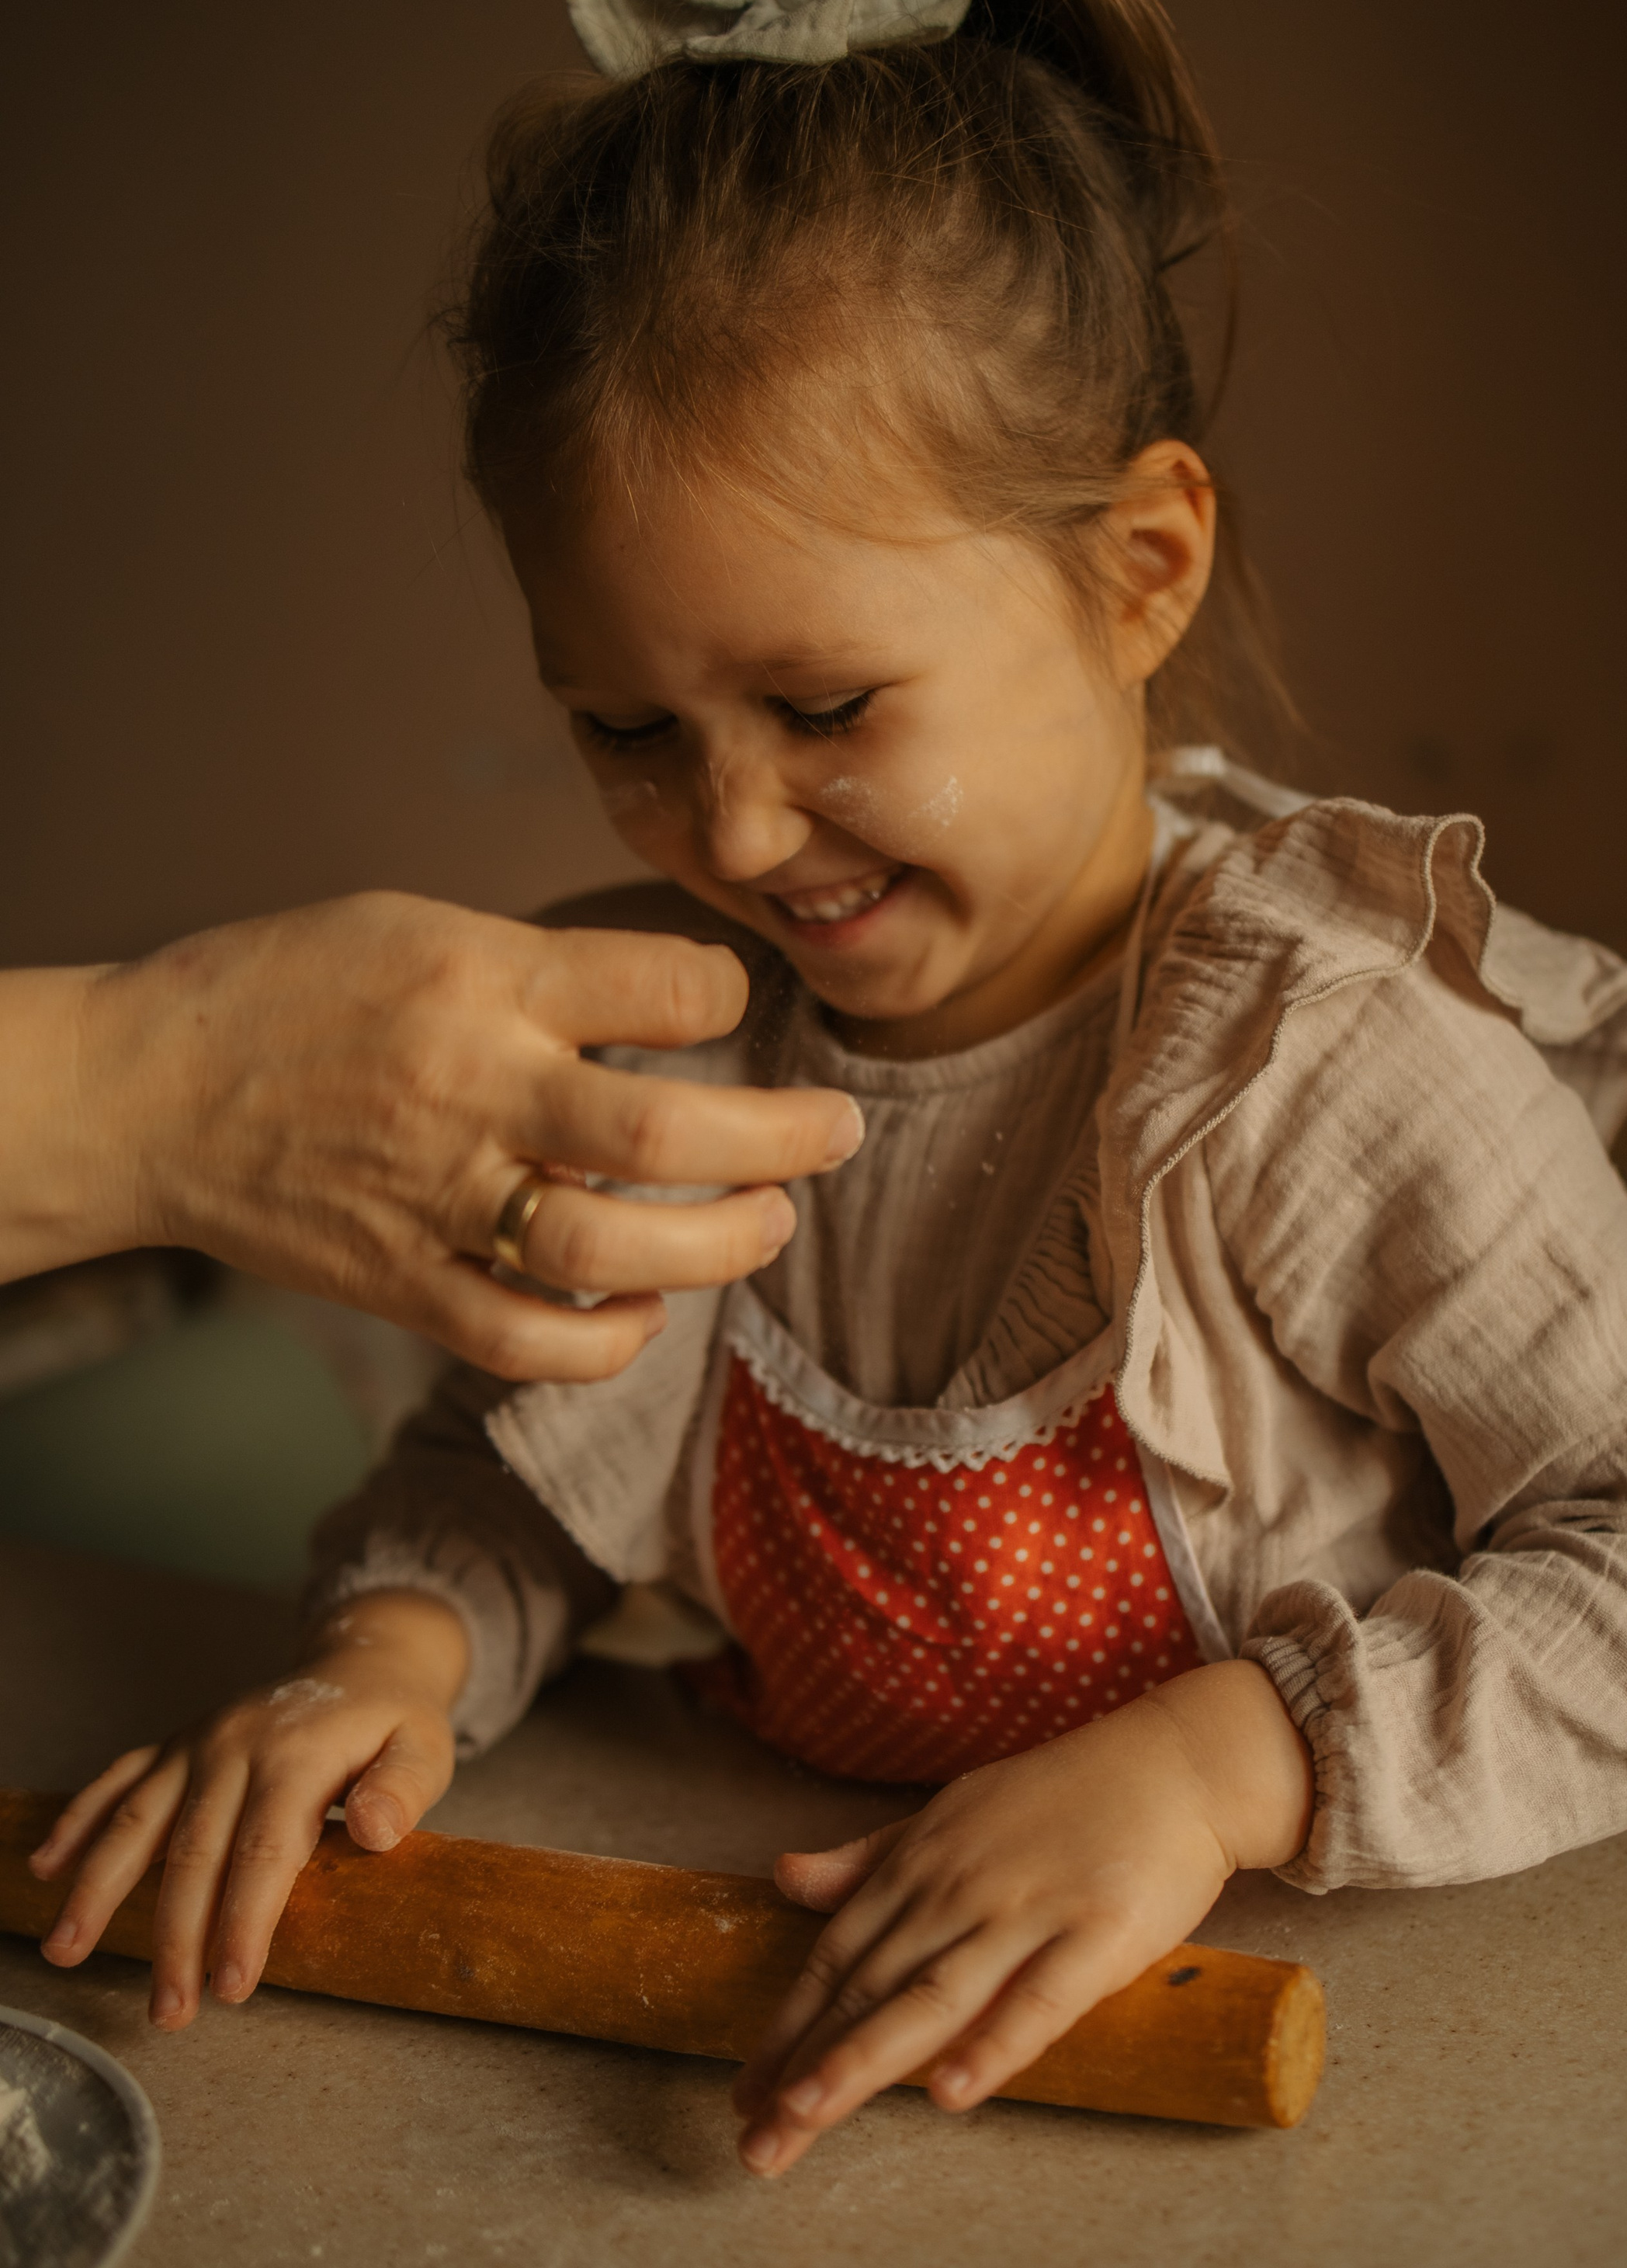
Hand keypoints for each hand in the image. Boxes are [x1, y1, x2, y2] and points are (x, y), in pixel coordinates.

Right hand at [0, 893, 863, 1380]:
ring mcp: (438, 1199)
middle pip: (665, 1130)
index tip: (739, 1004)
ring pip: (613, 1247)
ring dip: (720, 1242)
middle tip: (838, 1132)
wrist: (148, 1092)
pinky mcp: (406, 1285)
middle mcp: (472, 1091)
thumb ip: (548, 969)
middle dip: (783, 1137)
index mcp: (482, 982)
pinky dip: (610, 1337)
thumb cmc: (292, 993)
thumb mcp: (422, 928)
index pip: (664, 989)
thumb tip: (679, 1005)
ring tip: (768, 1220)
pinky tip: (649, 1306)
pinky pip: (531, 1339)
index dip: (732, 994)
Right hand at [27, 1592, 465, 2027]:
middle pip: (194, 1852)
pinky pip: (119, 1778)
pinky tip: (47, 1866)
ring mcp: (197, 1742)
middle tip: (169, 2012)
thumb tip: (379, 1832)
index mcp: (297, 1755)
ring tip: (66, 1950)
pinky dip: (79, 1819)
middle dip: (176, 1938)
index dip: (245, 1922)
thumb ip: (404, 1789)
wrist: (361, 1661)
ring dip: (97, 1888)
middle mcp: (235, 1746)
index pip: (264, 1852)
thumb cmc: (394, 1721)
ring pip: (137, 1819)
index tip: (232, 1986)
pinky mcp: (175, 1744)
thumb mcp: (425, 1748)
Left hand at [731, 1660, 1313, 2174]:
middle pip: (870, 1987)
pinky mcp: (1098, 1933)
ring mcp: (1029, 1910)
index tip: (745, 2094)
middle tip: (754, 2142)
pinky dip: (994, 2045)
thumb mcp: (951, 1815)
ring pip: (934, 1996)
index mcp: (922, 1862)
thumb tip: (786, 1878)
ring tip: (809, 2119)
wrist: (1174, 1765)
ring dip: (865, 2060)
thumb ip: (870, 1858)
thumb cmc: (1060, 1796)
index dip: (787, 2028)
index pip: (837, 1957)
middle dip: (805, 2068)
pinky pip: (1040, 1999)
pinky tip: (951, 2093)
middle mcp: (961, 1887)